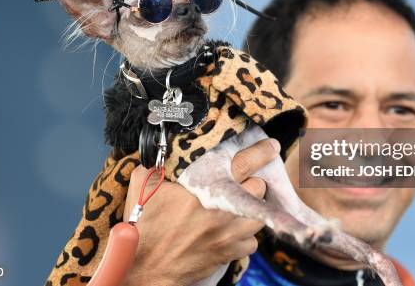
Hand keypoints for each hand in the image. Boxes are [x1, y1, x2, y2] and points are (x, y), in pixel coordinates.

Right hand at [122, 138, 280, 285]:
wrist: (143, 267)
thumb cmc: (144, 226)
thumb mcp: (143, 185)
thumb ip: (157, 165)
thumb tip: (158, 153)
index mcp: (206, 188)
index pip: (244, 163)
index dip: (261, 152)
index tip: (271, 146)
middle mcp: (223, 210)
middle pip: (258, 189)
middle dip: (251, 183)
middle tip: (239, 183)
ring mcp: (228, 234)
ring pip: (259, 216)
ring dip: (251, 209)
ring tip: (236, 207)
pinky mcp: (228, 253)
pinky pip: (252, 242)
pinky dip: (245, 236)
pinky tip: (231, 231)